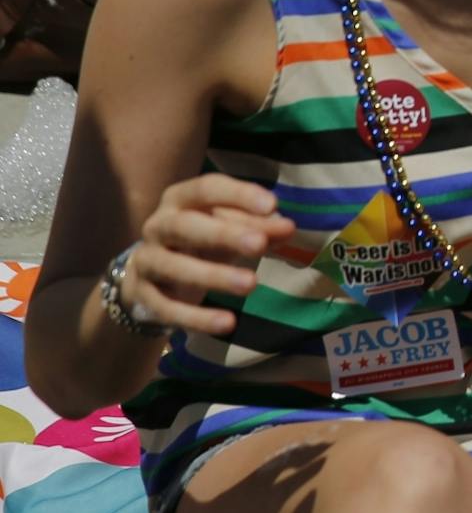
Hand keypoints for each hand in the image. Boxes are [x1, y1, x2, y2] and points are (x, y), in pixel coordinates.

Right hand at [120, 175, 293, 336]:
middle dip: (223, 234)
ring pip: (174, 267)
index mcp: (181, 199)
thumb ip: (259, 226)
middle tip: (259, 244)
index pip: (208, 188)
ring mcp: (146, 260)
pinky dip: (197, 317)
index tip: (272, 205)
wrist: (152, 277)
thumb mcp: (230, 230)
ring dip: (213, 276)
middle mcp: (158, 225)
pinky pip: (167, 308)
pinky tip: (227, 323)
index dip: (238, 195)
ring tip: (251, 284)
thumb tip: (288, 227)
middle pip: (186, 225)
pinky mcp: (142, 295)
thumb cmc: (201, 243)